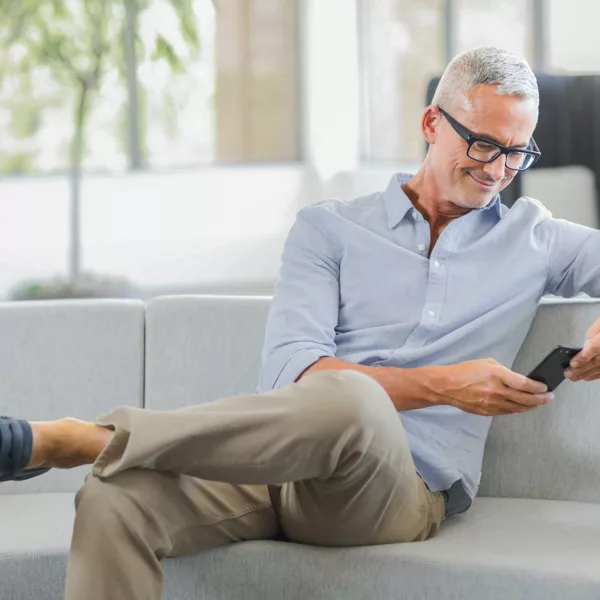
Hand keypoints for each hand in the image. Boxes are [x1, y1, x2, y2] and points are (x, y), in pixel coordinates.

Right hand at [427, 358, 553, 416]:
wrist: (447, 386)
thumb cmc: (465, 371)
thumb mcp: (487, 363)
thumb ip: (504, 371)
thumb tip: (518, 380)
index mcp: (497, 375)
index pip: (524, 384)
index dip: (538, 388)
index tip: (545, 388)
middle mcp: (496, 391)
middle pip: (525, 399)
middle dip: (540, 399)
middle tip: (549, 398)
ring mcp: (492, 403)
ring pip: (518, 408)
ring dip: (530, 406)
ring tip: (538, 403)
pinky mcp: (487, 411)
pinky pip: (507, 412)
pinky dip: (517, 409)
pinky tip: (522, 407)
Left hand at [565, 318, 599, 381]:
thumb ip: (592, 335)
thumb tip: (584, 347)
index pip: (596, 348)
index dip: (583, 357)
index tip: (572, 363)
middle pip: (598, 361)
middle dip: (581, 369)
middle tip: (568, 373)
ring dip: (587, 374)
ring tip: (574, 377)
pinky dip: (596, 375)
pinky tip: (587, 377)